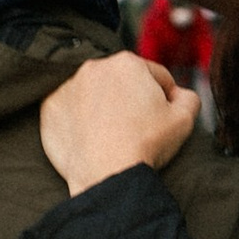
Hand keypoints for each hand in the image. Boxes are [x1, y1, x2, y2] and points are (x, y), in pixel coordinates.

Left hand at [40, 56, 199, 194]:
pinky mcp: (50, 107)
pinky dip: (79, 120)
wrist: (107, 175)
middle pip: (121, 82)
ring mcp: (68, 86)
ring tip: (113, 135)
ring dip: (103, 108)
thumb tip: (180, 95)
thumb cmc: (146, 145)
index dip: (164, 97)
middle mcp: (94, 67)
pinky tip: (92, 139)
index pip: (154, 76)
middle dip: (131, 100)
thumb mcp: (185, 119)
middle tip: (137, 128)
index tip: (162, 117)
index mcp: (127, 63)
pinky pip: (69, 110)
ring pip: (93, 95)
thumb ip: (188, 98)